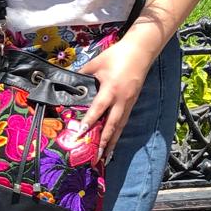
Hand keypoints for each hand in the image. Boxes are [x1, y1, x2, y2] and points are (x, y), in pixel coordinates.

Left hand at [77, 34, 154, 160]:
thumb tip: (70, 83)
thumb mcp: (96, 63)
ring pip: (120, 126)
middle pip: (112, 125)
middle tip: (96, 158)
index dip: (89, 123)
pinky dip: (118, 132)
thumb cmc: (117, 55)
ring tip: (105, 156)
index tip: (80, 135)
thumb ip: (83, 74)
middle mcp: (121, 100)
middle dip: (104, 142)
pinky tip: (113, 141)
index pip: (98, 110)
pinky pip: (124, 121)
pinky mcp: (133, 102)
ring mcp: (129, 102)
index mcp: (111, 89)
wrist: (140, 52)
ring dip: (113, 142)